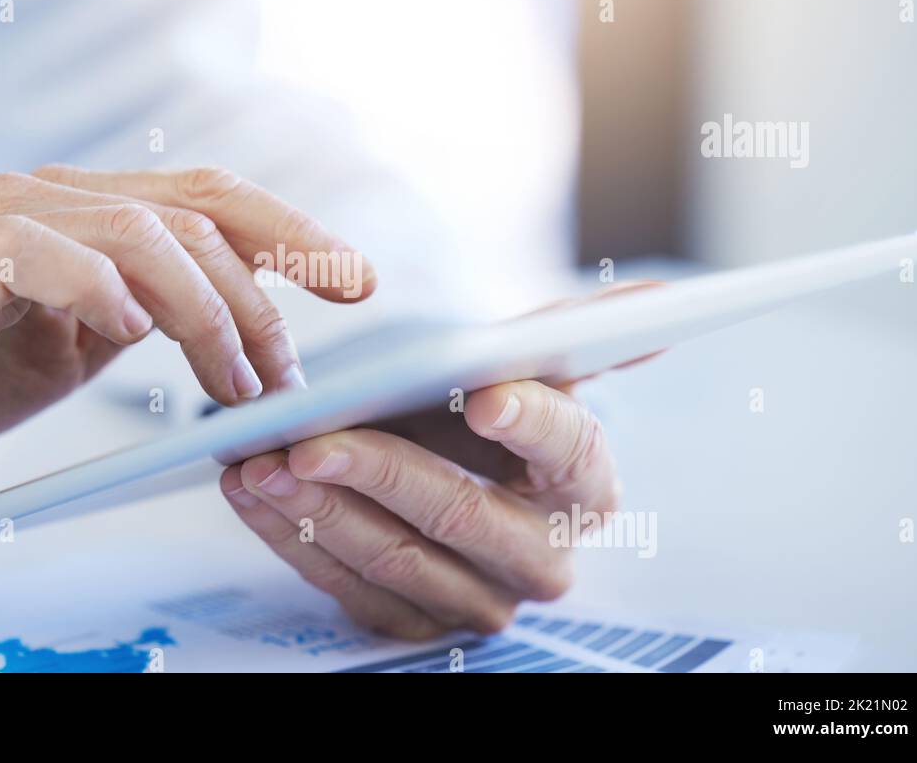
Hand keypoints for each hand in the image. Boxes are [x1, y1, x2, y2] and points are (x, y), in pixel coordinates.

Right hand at [0, 166, 374, 512]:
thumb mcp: (88, 343)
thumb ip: (155, 311)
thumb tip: (252, 329)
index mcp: (91, 212)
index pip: (213, 197)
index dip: (294, 232)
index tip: (359, 280)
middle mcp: (51, 198)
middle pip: (195, 212)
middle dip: (263, 296)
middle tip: (285, 375)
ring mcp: (1, 223)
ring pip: (141, 233)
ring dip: (205, 312)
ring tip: (229, 382)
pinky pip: (44, 255)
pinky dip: (101, 290)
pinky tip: (129, 332)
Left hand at [221, 308, 637, 638]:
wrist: (435, 464)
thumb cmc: (475, 406)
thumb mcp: (524, 362)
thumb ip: (582, 330)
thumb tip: (665, 291)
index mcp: (586, 481)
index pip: (569, 448)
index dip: (529, 419)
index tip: (486, 392)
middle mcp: (543, 553)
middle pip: (462, 514)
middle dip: (380, 473)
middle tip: (311, 441)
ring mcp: (480, 599)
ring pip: (397, 560)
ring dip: (318, 510)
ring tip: (259, 461)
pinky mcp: (417, 624)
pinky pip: (349, 591)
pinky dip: (291, 540)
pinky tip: (251, 493)